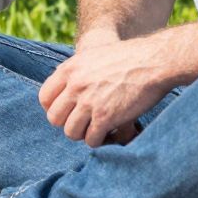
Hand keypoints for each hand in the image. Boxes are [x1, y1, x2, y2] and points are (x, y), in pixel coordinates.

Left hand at [37, 37, 168, 146]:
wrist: (153, 61)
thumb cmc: (127, 59)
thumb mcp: (92, 57)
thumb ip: (75, 74)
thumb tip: (65, 94)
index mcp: (69, 70)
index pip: (44, 98)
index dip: (55, 108)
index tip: (69, 112)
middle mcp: (75, 86)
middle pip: (55, 118)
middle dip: (69, 123)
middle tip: (85, 122)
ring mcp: (89, 102)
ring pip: (71, 133)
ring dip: (84, 134)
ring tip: (98, 128)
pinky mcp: (105, 117)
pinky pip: (91, 140)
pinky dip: (99, 140)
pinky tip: (110, 132)